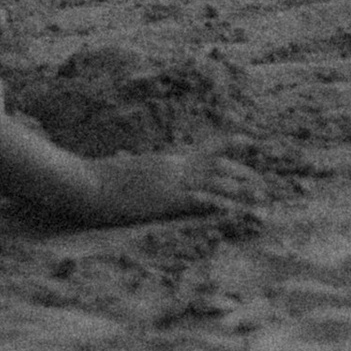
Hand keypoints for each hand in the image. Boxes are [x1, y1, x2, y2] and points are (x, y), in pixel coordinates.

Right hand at [80, 149, 265, 228]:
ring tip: (260, 199)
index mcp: (167, 160)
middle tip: (265, 185)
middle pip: (218, 167)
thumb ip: (134, 166)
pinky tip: (233, 209)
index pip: (204, 149)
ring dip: (240, 190)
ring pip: (216, 182)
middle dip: (244, 175)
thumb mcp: (125, 169)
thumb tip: (127, 158)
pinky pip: (198, 200)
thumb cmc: (100, 178)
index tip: (250, 141)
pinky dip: (218, 204)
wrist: (86, 182)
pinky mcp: (164, 200)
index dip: (228, 145)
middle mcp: (175, 167)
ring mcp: (171, 182)